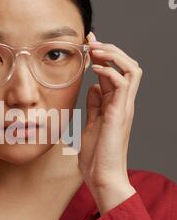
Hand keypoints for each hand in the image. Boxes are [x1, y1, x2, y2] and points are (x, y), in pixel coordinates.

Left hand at [78, 32, 142, 193]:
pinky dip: (111, 71)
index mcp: (115, 105)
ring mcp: (123, 108)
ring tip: (96, 50)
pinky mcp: (119, 113)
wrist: (102, 177)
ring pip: (131, 69)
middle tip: (91, 42)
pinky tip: (96, 69)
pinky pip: (123, 84)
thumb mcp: (92, 125)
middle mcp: (122, 103)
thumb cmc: (96, 157)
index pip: (114, 71)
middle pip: (128, 65)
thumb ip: (95, 106)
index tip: (87, 43)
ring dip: (113, 55)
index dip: (103, 55)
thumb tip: (93, 88)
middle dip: (110, 49)